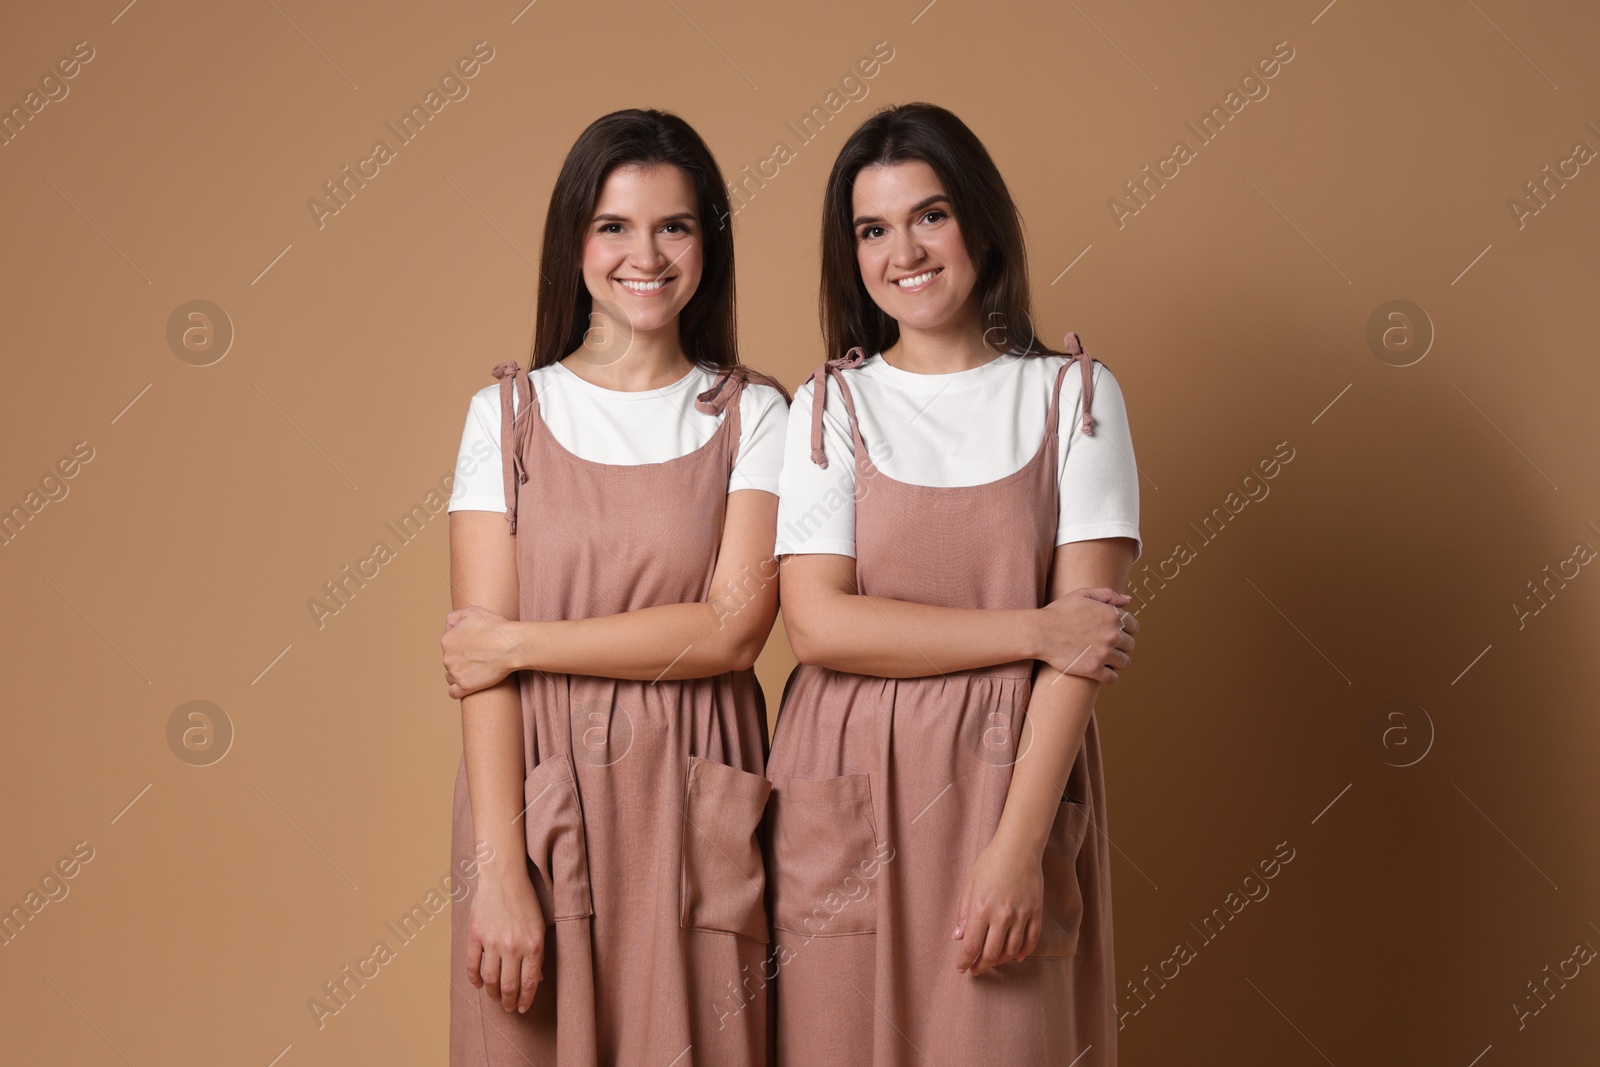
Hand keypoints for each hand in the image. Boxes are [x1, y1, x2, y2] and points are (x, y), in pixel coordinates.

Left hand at [442, 606, 520, 697]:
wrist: (511, 645)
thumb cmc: (496, 627)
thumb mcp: (473, 611)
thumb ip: (454, 617)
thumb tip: (448, 626)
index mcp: (447, 639)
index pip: (448, 644)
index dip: (460, 644)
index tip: (474, 645)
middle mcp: (446, 657)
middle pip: (449, 661)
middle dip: (460, 660)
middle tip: (478, 657)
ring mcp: (455, 673)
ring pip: (450, 676)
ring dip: (459, 674)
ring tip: (476, 670)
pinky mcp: (465, 686)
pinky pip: (454, 692)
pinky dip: (459, 690)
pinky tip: (469, 684)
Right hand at [465, 872, 545, 1012]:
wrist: (504, 877)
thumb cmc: (526, 901)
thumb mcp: (539, 927)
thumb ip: (537, 954)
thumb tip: (535, 980)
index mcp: (533, 945)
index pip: (528, 983)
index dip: (525, 1000)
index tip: (522, 1008)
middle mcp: (513, 947)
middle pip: (508, 986)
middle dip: (509, 1001)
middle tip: (509, 1007)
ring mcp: (492, 942)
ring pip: (490, 979)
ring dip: (492, 994)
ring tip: (495, 998)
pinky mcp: (475, 936)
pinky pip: (472, 965)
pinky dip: (474, 979)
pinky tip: (478, 985)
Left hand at [954, 832, 1043, 975]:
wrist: (1019, 848)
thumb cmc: (991, 863)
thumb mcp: (970, 884)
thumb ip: (964, 912)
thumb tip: (958, 936)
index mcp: (982, 909)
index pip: (971, 946)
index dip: (965, 961)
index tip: (962, 968)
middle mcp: (1002, 916)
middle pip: (991, 953)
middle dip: (981, 966)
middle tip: (976, 970)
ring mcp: (1021, 916)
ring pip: (1011, 950)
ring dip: (1000, 961)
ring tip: (993, 962)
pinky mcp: (1035, 913)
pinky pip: (1031, 940)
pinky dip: (1023, 952)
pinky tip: (1016, 956)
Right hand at [1035, 588, 1134, 682]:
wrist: (1040, 632)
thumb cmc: (1059, 611)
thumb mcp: (1082, 594)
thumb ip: (1107, 594)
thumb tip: (1128, 600)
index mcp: (1112, 616)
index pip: (1134, 627)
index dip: (1126, 630)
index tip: (1115, 633)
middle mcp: (1112, 635)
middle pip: (1130, 645)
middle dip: (1121, 646)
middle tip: (1106, 646)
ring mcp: (1104, 653)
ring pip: (1124, 662)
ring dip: (1116, 662)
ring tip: (1104, 659)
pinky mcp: (1094, 669)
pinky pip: (1113, 678)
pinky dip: (1109, 676)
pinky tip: (1101, 672)